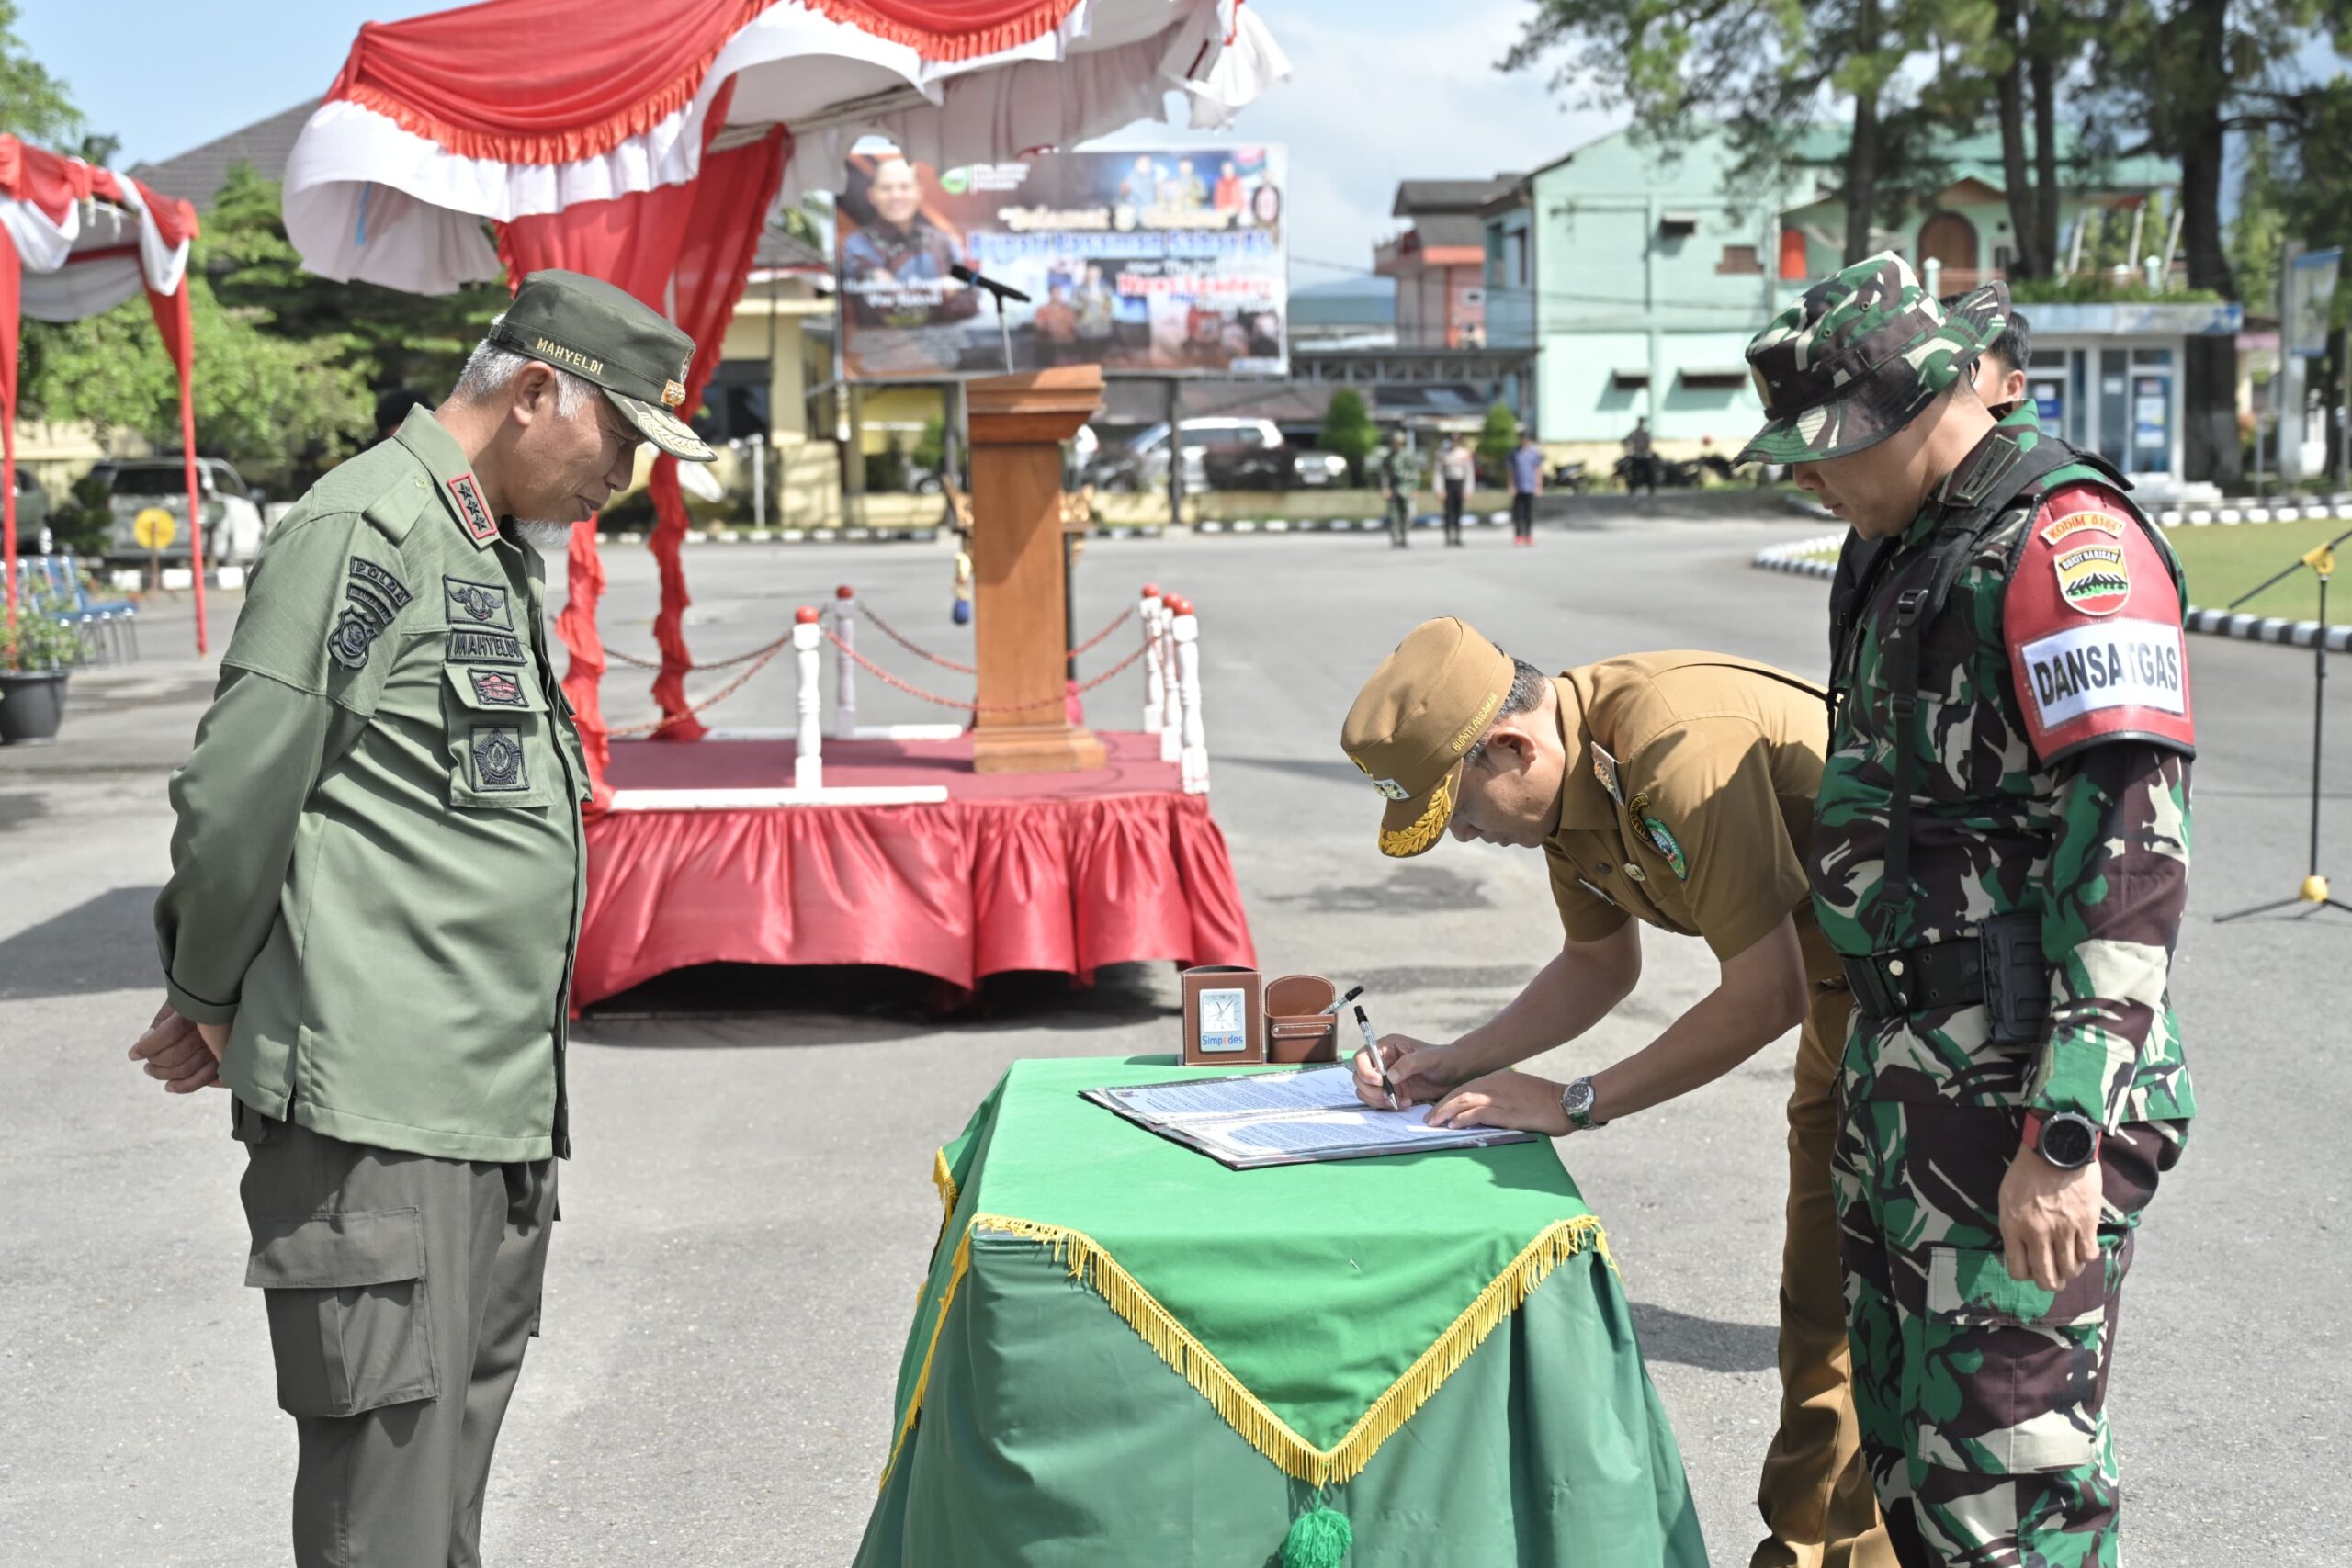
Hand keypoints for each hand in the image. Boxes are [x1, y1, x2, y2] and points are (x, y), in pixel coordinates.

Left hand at [128, 1003, 227, 1093]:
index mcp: (196, 1014)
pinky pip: (202, 1079)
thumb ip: (161, 1023)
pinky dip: (184, 1086)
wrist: (226, 1000)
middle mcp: (209, 1033)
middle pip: (172, 1056)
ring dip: (162, 1074)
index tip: (133, 1055)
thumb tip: (144, 1042)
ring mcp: (217, 1048)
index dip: (145, 1047)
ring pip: (183, 1070)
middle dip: (154, 1062)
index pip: (165, 1036)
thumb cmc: (198, 1000)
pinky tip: (170, 1086)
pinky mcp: (222, 1060)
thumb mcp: (177, 1004)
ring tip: (151, 1070)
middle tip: (146, 1064)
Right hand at [1352, 1034, 1461, 1108]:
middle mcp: (1382, 1062)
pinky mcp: (1391, 1092)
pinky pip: (1378, 1101)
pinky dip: (1387, 1106)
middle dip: (1372, 1090)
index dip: (1365, 1071)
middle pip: (1359, 1077)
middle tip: (1389, 1096)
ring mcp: (1385, 1078)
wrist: (1455, 1074)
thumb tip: (1390, 1076)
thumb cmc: (1443, 1059)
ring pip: (1366, 1092)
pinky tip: (1405, 1103)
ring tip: (1398, 1101)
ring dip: (1378, 1100)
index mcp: (1386, 1047)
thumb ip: (1409, 1064)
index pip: (1362, 1057)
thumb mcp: (1428, 1058)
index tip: (1380, 1081)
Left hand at [1424, 1070, 1569, 1135]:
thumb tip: (1485, 1111)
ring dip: (1446, 1112)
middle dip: (1441, 1106)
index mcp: (1499, 1078)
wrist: (1567, 1102)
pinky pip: (1479, 1113)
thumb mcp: (1519, 1091)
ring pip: (1465, 1101)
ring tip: (1433, 1123)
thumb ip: (1501, 1096)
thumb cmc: (1545, 1100)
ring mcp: (1501, 1097)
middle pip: (1461, 1093)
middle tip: (1428, 1118)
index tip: (1437, 1109)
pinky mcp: (1508, 1112)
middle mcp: (1496, 1084)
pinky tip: (1453, 1125)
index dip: (1449, 1099)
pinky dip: (1463, 1118)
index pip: (1466, 1087)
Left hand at [1998, 1146, 2101, 1290]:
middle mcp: (2037, 1233)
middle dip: (2050, 1284)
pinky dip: (2086, 1257)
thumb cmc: (2027, 1171)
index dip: (2026, 1275)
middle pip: (2046, 1278)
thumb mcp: (2006, 1197)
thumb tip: (2020, 1252)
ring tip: (2069, 1265)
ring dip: (2069, 1272)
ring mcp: (2063, 1229)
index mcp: (2013, 1226)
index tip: (2031, 1269)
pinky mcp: (2086, 1223)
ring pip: (2069, 1270)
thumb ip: (2012, 1226)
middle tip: (2054, 1279)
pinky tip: (2083, 1247)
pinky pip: (2089, 1255)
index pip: (2018, 1271)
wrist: (2057, 1148)